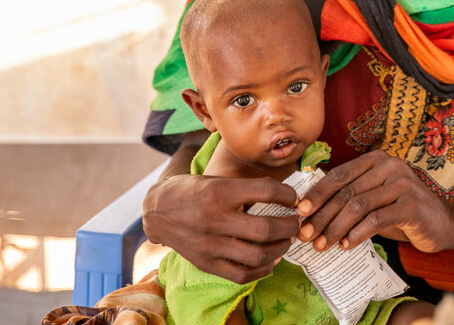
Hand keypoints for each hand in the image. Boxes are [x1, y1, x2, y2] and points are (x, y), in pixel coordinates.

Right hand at [142, 173, 299, 282]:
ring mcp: (210, 245)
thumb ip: (246, 188)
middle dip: (289, 226)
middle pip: (265, 228)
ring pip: (257, 255)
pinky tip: (271, 260)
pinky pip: (241, 274)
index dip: (287, 195)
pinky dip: (262, 270)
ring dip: (280, 248)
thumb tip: (285, 196)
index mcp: (219, 192)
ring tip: (286, 240)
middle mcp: (214, 219)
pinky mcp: (206, 263)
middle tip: (296, 222)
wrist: (157, 211)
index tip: (294, 199)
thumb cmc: (193, 191)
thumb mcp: (217, 180)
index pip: (265, 191)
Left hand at [294, 150, 453, 252]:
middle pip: (346, 192)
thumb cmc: (402, 211)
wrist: (443, 223)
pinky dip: (357, 234)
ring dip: (335, 228)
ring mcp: (403, 184)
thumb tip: (311, 211)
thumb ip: (352, 196)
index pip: (339, 175)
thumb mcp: (375, 198)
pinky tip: (346, 245)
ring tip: (322, 245)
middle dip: (322, 215)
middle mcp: (390, 166)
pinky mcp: (411, 205)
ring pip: (358, 206)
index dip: (317, 194)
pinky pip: (376, 219)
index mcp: (377, 160)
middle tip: (306, 235)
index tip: (299, 213)